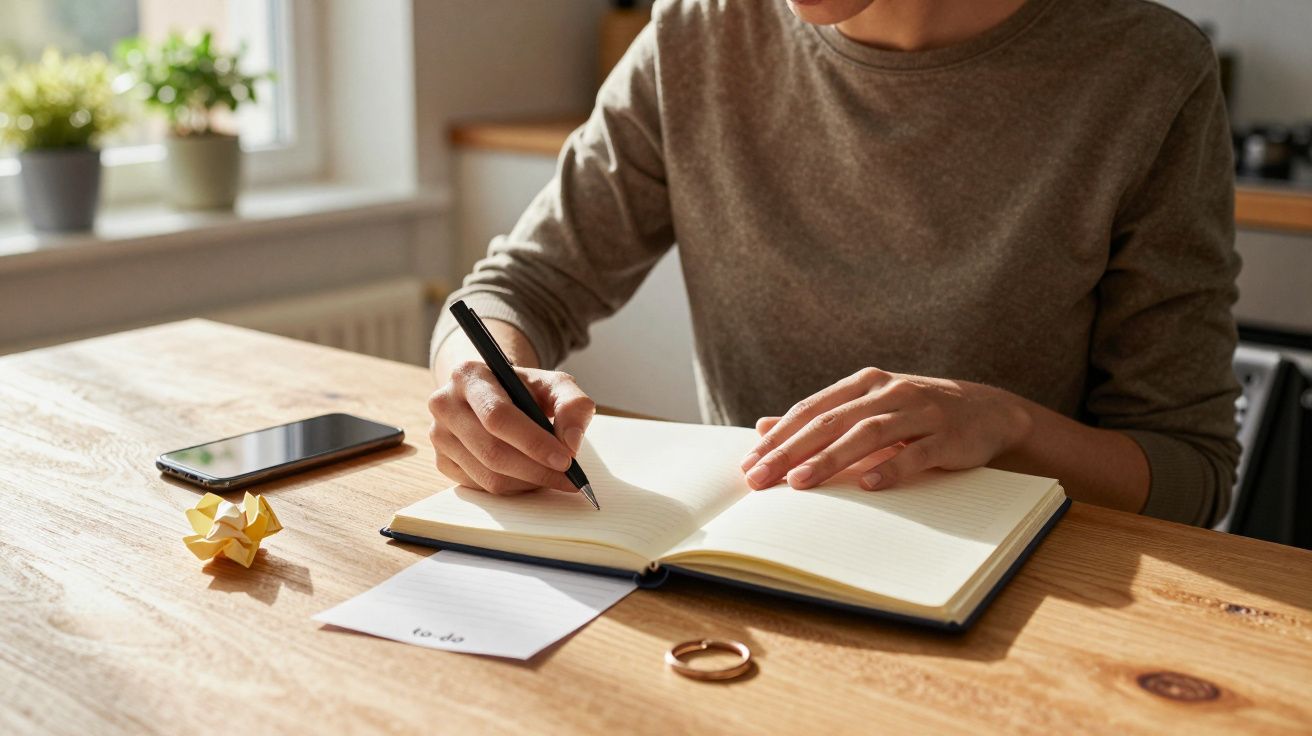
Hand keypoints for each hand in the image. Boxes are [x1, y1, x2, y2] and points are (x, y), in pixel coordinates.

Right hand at [428, 361, 595, 494]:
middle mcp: (445, 404)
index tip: (566, 460)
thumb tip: (571, 443)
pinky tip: (530, 476)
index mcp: (468, 376)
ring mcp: (439, 435)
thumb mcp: (553, 384)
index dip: (533, 442)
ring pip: (488, 476)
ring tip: (554, 476)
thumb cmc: (523, 389)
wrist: (492, 392)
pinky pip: (481, 487)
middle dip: (537, 470)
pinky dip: (513, 487)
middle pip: (492, 451)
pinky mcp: (441, 461)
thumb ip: (572, 405)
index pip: (498, 416)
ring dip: (528, 482)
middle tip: (569, 478)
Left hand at [739, 368, 1031, 490]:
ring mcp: (920, 412)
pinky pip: (917, 453)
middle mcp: (888, 392)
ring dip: (831, 458)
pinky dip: (892, 467)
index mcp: (864, 383)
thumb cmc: (916, 413)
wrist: (988, 411)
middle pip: (830, 422)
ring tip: (800, 482)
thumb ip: (819, 417)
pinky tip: (869, 485)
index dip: (779, 437)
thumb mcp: (866, 407)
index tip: (749, 464)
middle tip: (760, 478)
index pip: (811, 410)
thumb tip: (763, 426)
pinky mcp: (948, 436)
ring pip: (867, 434)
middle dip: (791, 451)